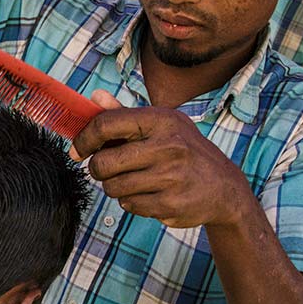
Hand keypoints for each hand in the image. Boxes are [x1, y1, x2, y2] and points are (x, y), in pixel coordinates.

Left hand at [73, 91, 251, 228]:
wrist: (224, 187)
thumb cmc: (184, 151)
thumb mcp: (161, 126)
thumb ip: (124, 114)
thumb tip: (94, 97)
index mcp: (161, 121)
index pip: (105, 124)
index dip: (83, 139)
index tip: (77, 150)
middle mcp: (168, 146)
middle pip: (102, 163)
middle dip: (99, 169)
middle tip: (108, 169)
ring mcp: (170, 177)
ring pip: (113, 188)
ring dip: (116, 187)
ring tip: (135, 180)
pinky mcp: (170, 204)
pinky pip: (129, 205)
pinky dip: (132, 202)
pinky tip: (151, 193)